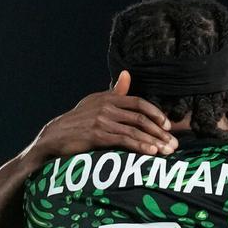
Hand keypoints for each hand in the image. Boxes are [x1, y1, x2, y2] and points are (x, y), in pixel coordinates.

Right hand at [30, 71, 176, 158]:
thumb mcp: (95, 103)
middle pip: (141, 118)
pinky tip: (150, 152)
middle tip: (174, 144)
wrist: (53, 137)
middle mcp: (106, 106)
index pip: (139, 103)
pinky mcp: (96, 135)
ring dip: (154, 142)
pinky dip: (139, 146)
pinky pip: (123, 141)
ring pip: (135, 130)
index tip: (169, 126)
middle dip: (160, 132)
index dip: (156, 114)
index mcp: (107, 97)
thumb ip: (114, 92)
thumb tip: (127, 74)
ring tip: (167, 151)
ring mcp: (101, 120)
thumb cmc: (77, 122)